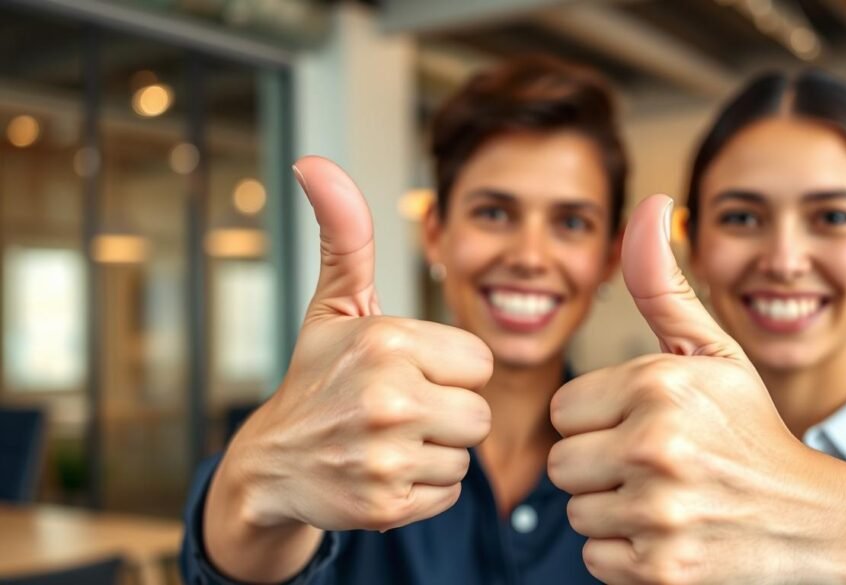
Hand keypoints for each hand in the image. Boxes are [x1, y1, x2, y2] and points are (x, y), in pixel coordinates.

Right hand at [215, 156, 492, 534]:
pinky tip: (385, 471)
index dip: (448, 369)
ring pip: (465, 455)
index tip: (407, 372)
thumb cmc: (318, 378)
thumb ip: (346, 237)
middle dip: (447, 413)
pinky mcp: (385, 507)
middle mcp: (386, 398)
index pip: (479, 361)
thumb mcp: (335, 305)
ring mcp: (384, 457)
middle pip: (478, 412)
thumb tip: (316, 163)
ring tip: (388, 440)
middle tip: (398, 411)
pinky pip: (448, 493)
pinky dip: (424, 489)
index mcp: (385, 341)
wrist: (271, 463)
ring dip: (435, 451)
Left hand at [548, 195, 845, 584]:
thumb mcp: (713, 353)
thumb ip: (662, 285)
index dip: (600, 421)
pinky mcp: (661, 570)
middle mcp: (656, 445)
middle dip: (600, 467)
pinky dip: (627, 554)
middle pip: (561, 463)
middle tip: (656, 467)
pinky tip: (672, 536)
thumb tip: (647, 203)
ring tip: (668, 499)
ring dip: (613, 511)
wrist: (815, 524)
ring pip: (577, 513)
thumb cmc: (751, 432)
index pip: (564, 410)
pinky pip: (596, 558)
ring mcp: (659, 512)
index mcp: (660, 384)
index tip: (646, 426)